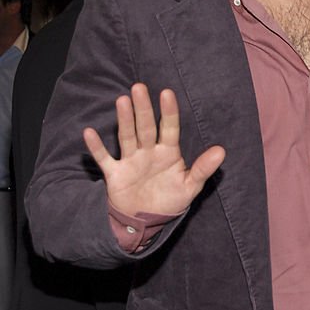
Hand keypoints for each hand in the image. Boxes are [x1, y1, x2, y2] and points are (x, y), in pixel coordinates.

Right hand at [83, 83, 224, 216]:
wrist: (146, 221)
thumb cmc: (169, 201)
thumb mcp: (189, 187)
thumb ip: (203, 169)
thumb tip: (221, 151)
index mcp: (168, 153)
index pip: (170, 128)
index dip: (169, 112)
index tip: (167, 93)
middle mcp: (148, 152)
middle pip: (146, 127)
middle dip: (143, 108)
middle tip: (139, 87)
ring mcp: (130, 161)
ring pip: (127, 136)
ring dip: (125, 120)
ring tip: (122, 100)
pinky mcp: (115, 174)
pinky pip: (104, 158)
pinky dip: (96, 147)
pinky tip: (89, 132)